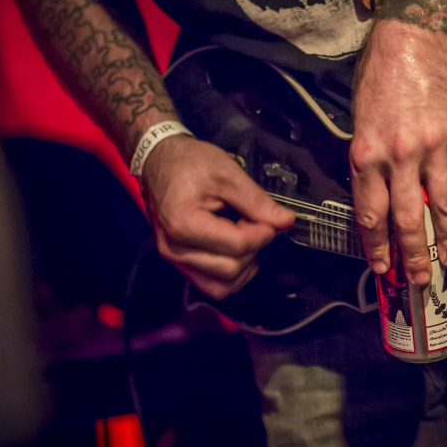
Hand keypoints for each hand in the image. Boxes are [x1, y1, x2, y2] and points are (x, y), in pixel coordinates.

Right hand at [140, 134, 294, 298]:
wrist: (160, 160)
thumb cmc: (190, 162)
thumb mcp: (228, 174)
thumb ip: (258, 201)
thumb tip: (286, 221)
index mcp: (184, 224)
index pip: (237, 246)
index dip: (263, 234)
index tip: (269, 218)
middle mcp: (175, 249)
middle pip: (231, 269)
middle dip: (252, 248)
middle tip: (254, 222)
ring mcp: (174, 259)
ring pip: (221, 286)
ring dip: (243, 265)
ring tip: (243, 235)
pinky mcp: (178, 262)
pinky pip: (211, 284)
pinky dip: (231, 273)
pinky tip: (236, 249)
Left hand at [350, 19, 446, 284]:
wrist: (415, 40)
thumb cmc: (381, 78)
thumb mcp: (361, 122)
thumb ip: (370, 163)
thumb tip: (381, 203)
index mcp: (365, 153)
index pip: (370, 213)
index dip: (376, 245)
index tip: (382, 267)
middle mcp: (397, 155)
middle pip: (406, 219)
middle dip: (412, 254)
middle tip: (420, 278)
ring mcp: (431, 147)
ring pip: (441, 205)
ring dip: (446, 238)